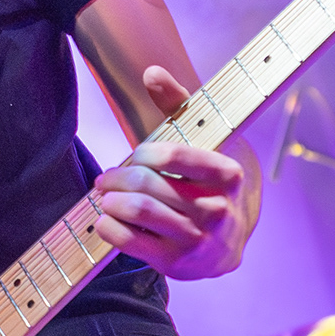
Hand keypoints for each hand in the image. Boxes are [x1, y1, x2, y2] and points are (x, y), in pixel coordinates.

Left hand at [91, 66, 251, 280]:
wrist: (229, 241)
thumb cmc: (211, 182)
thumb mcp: (205, 141)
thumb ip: (178, 104)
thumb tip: (151, 71)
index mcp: (229, 175)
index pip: (174, 154)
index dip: (145, 151)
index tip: (137, 154)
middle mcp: (218, 210)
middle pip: (149, 183)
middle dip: (119, 176)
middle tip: (107, 177)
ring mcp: (198, 240)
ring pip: (139, 211)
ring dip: (111, 199)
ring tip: (105, 194)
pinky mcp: (177, 264)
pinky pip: (131, 242)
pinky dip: (109, 227)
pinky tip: (106, 218)